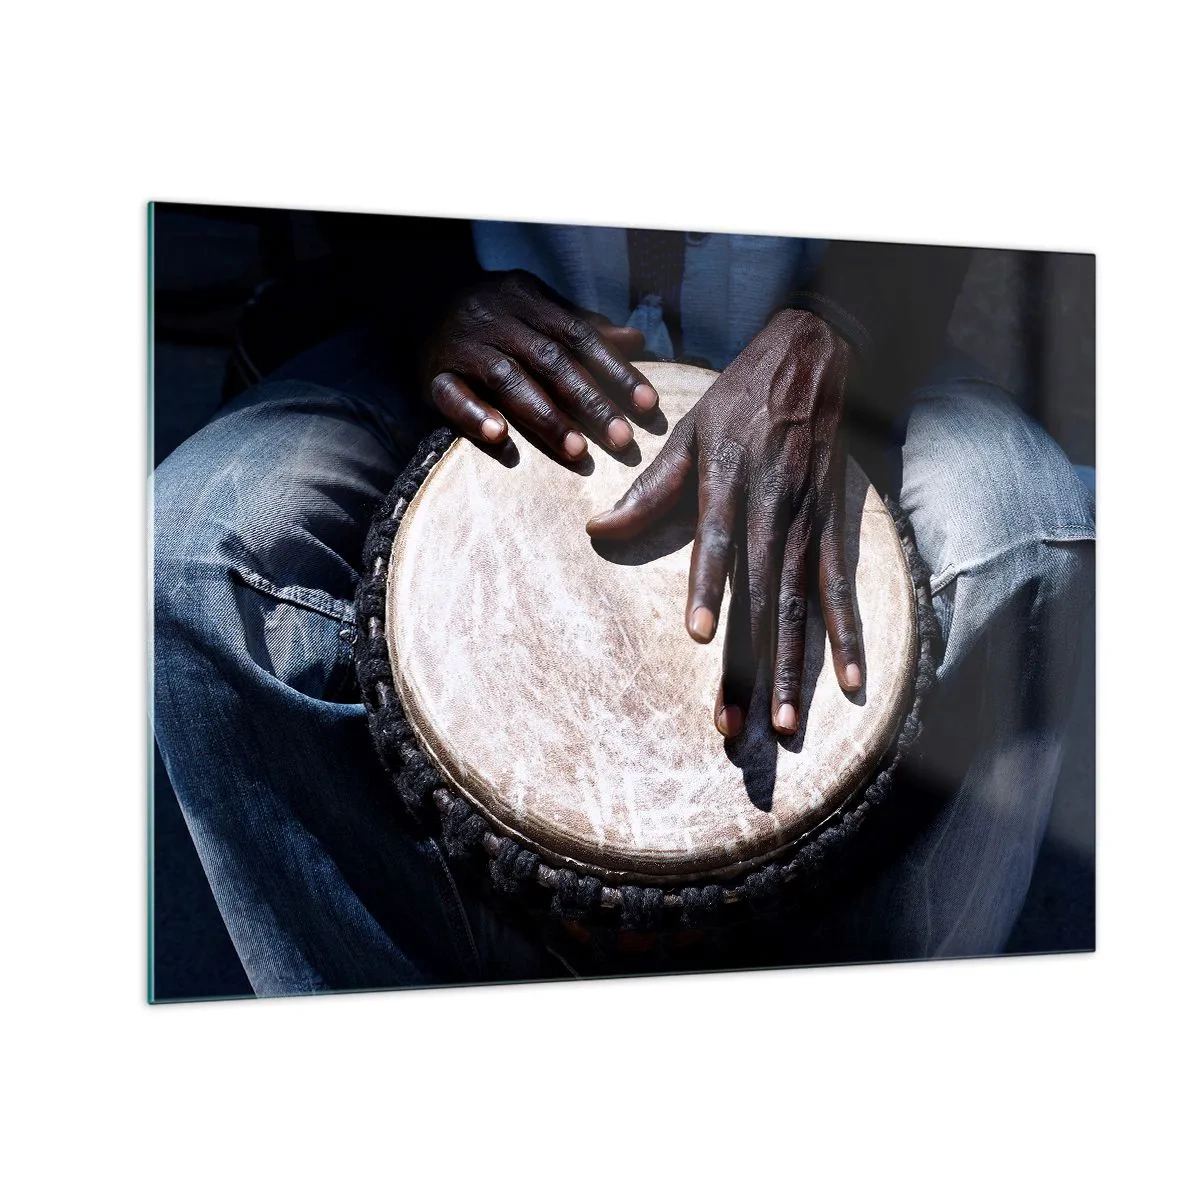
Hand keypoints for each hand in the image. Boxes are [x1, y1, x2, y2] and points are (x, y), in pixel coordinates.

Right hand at [424, 270, 658, 461]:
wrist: (418, 298)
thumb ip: (583, 326)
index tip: (648, 405)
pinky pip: (452, 395)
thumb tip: (635, 339)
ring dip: (544, 416)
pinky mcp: (433, 374)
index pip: (581, 337)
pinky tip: (499, 436)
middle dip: (590, 402)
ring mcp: (464, 347)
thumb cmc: (494, 312)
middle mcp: (499, 321)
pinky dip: (474, 414)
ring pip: (508, 380)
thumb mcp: (538, 307)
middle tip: (622, 439)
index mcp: (530, 301)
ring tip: (577, 450)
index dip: (616, 371)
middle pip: (551, 361)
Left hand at [586, 309, 859, 738]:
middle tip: (735, 725)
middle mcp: (775, 509)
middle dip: (748, 664)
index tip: (700, 635)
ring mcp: (809, 524)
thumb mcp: (688, 431)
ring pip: (800, 607)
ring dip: (792, 669)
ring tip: (782, 724)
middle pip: (761, 596)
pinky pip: (841, 590)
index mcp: (730, 483)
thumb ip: (648, 489)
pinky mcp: (835, 529)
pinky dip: (848, 637)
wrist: (817, 358)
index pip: (719, 543)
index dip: (710, 588)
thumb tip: (596, 530)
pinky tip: (850, 682)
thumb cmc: (741, 398)